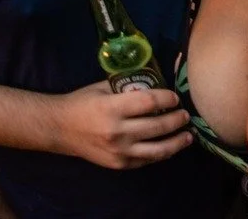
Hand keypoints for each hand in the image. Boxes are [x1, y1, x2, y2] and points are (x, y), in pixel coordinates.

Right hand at [52, 82, 191, 169]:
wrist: (59, 129)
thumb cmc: (82, 103)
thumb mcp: (104, 87)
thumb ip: (129, 87)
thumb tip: (156, 83)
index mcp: (113, 108)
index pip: (149, 102)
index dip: (167, 99)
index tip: (175, 97)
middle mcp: (117, 132)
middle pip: (158, 126)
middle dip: (177, 120)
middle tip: (186, 115)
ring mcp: (118, 151)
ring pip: (157, 149)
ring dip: (177, 142)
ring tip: (188, 136)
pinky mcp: (118, 164)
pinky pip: (146, 160)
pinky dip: (161, 154)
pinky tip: (170, 147)